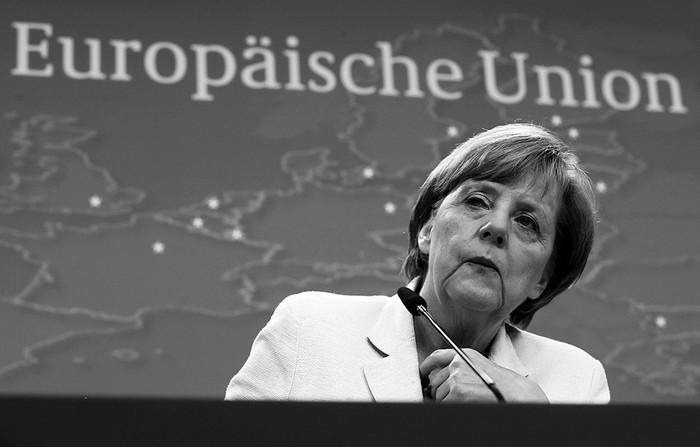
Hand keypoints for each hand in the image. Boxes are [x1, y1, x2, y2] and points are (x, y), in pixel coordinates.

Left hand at [419, 348, 548, 402]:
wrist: (514, 393)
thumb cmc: (500, 383)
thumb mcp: (478, 365)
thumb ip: (460, 366)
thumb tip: (441, 376)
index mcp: (462, 354)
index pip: (436, 356)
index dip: (426, 365)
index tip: (422, 372)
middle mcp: (456, 363)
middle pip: (435, 379)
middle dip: (439, 390)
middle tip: (452, 397)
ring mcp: (455, 377)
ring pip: (438, 394)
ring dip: (446, 400)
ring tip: (464, 400)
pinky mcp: (456, 392)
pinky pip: (443, 403)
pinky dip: (450, 406)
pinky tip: (464, 404)